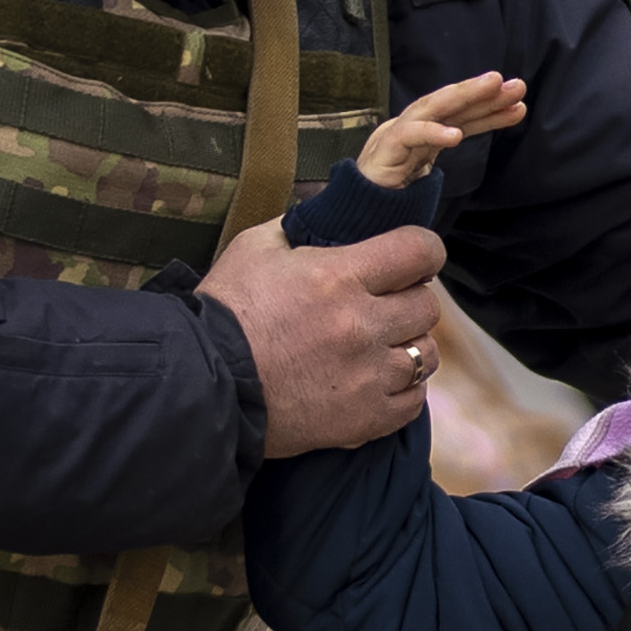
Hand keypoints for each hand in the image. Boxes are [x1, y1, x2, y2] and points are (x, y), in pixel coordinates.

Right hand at [205, 217, 450, 456]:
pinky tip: (379, 379)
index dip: (423, 251)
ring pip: (425, 355)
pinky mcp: (363, 419)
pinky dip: (402, 389)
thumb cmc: (226, 312)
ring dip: (408, 345)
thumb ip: (303, 226)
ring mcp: (367, 376)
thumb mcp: (256, 248)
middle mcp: (361, 325)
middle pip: (426, 306)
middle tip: (386, 303)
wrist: (203, 385)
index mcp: (339, 276)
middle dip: (410, 299)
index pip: (419, 251)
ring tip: (383, 345)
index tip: (414, 258)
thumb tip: (336, 211)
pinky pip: (413, 401)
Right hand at [354, 69, 528, 191]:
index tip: (520, 105)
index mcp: (424, 133)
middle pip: (449, 104)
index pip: (460, 117)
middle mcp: (411, 126)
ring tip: (492, 87)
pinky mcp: (383, 151)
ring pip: (431, 107)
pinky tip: (455, 135)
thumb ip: (443, 157)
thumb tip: (466, 138)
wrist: (354, 213)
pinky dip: (431, 132)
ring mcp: (395, 135)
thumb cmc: (390, 193)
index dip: (490, 110)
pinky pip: (408, 136)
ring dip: (463, 95)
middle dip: (481, 92)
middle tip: (515, 84)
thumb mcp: (427, 174)